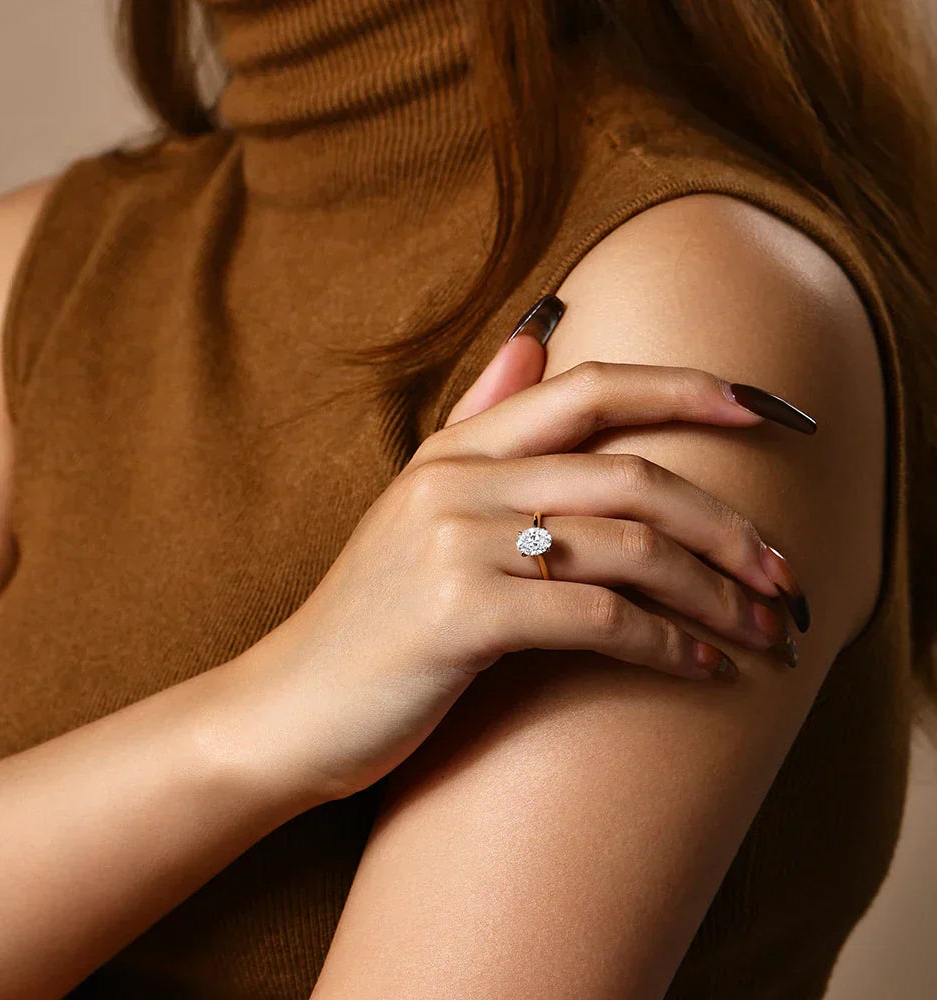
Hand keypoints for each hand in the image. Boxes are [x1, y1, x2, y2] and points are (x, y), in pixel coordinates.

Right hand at [273, 300, 812, 799]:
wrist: (289, 705)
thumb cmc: (370, 617)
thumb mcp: (416, 504)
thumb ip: (477, 418)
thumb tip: (533, 336)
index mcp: (455, 452)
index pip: (588, 389)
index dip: (684, 387)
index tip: (762, 407)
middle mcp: (457, 482)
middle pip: (631, 474)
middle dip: (725, 521)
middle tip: (782, 570)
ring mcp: (456, 544)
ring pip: (627, 545)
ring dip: (712, 591)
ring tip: (758, 628)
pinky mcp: (460, 616)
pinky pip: (596, 616)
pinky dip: (664, 644)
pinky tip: (700, 669)